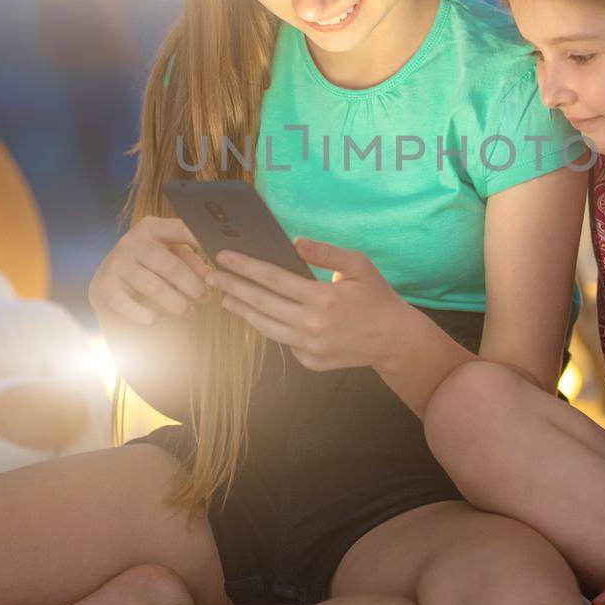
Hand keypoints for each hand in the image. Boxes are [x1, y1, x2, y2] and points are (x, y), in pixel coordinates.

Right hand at [89, 216, 209, 326]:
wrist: (107, 283)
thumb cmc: (149, 268)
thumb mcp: (170, 256)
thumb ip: (192, 262)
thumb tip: (212, 275)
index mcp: (151, 228)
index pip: (180, 228)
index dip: (201, 241)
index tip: (220, 255)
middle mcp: (132, 242)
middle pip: (170, 265)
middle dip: (192, 285)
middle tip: (204, 298)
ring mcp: (116, 263)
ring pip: (154, 287)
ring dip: (176, 303)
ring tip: (187, 311)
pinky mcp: (104, 287)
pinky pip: (130, 306)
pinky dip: (148, 316)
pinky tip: (158, 319)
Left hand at [205, 238, 411, 370]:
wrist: (393, 340)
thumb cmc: (376, 296)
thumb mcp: (359, 265)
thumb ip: (326, 252)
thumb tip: (295, 242)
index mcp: (323, 298)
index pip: (273, 279)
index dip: (245, 266)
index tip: (223, 256)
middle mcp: (312, 326)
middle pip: (261, 303)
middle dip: (232, 287)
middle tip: (210, 275)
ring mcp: (309, 348)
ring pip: (265, 326)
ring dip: (242, 310)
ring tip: (224, 297)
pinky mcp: (309, 362)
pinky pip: (282, 341)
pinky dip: (268, 326)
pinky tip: (257, 314)